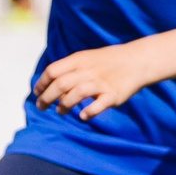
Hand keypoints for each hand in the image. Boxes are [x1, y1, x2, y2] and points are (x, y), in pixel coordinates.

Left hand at [34, 44, 154, 120]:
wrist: (138, 60)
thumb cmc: (108, 61)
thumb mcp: (87, 58)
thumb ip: (69, 69)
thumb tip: (50, 86)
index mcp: (79, 60)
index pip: (52, 71)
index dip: (41, 84)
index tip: (37, 93)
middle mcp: (88, 71)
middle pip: (60, 84)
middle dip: (47, 98)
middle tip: (42, 107)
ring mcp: (101, 83)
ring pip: (76, 94)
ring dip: (64, 105)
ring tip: (60, 111)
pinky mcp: (114, 95)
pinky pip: (99, 105)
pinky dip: (89, 112)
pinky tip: (82, 116)